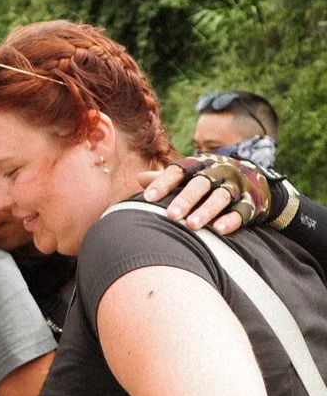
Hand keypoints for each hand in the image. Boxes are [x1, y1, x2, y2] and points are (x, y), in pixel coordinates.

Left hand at [140, 156, 269, 233]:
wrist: (255, 180)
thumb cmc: (210, 180)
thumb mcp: (190, 175)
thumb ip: (167, 178)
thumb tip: (139, 178)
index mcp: (199, 165)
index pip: (178, 171)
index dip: (163, 183)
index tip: (147, 198)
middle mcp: (218, 172)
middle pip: (200, 184)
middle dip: (185, 199)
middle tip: (171, 215)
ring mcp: (236, 186)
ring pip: (220, 197)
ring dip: (206, 211)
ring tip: (191, 225)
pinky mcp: (251, 202)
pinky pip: (241, 211)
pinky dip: (230, 220)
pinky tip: (218, 230)